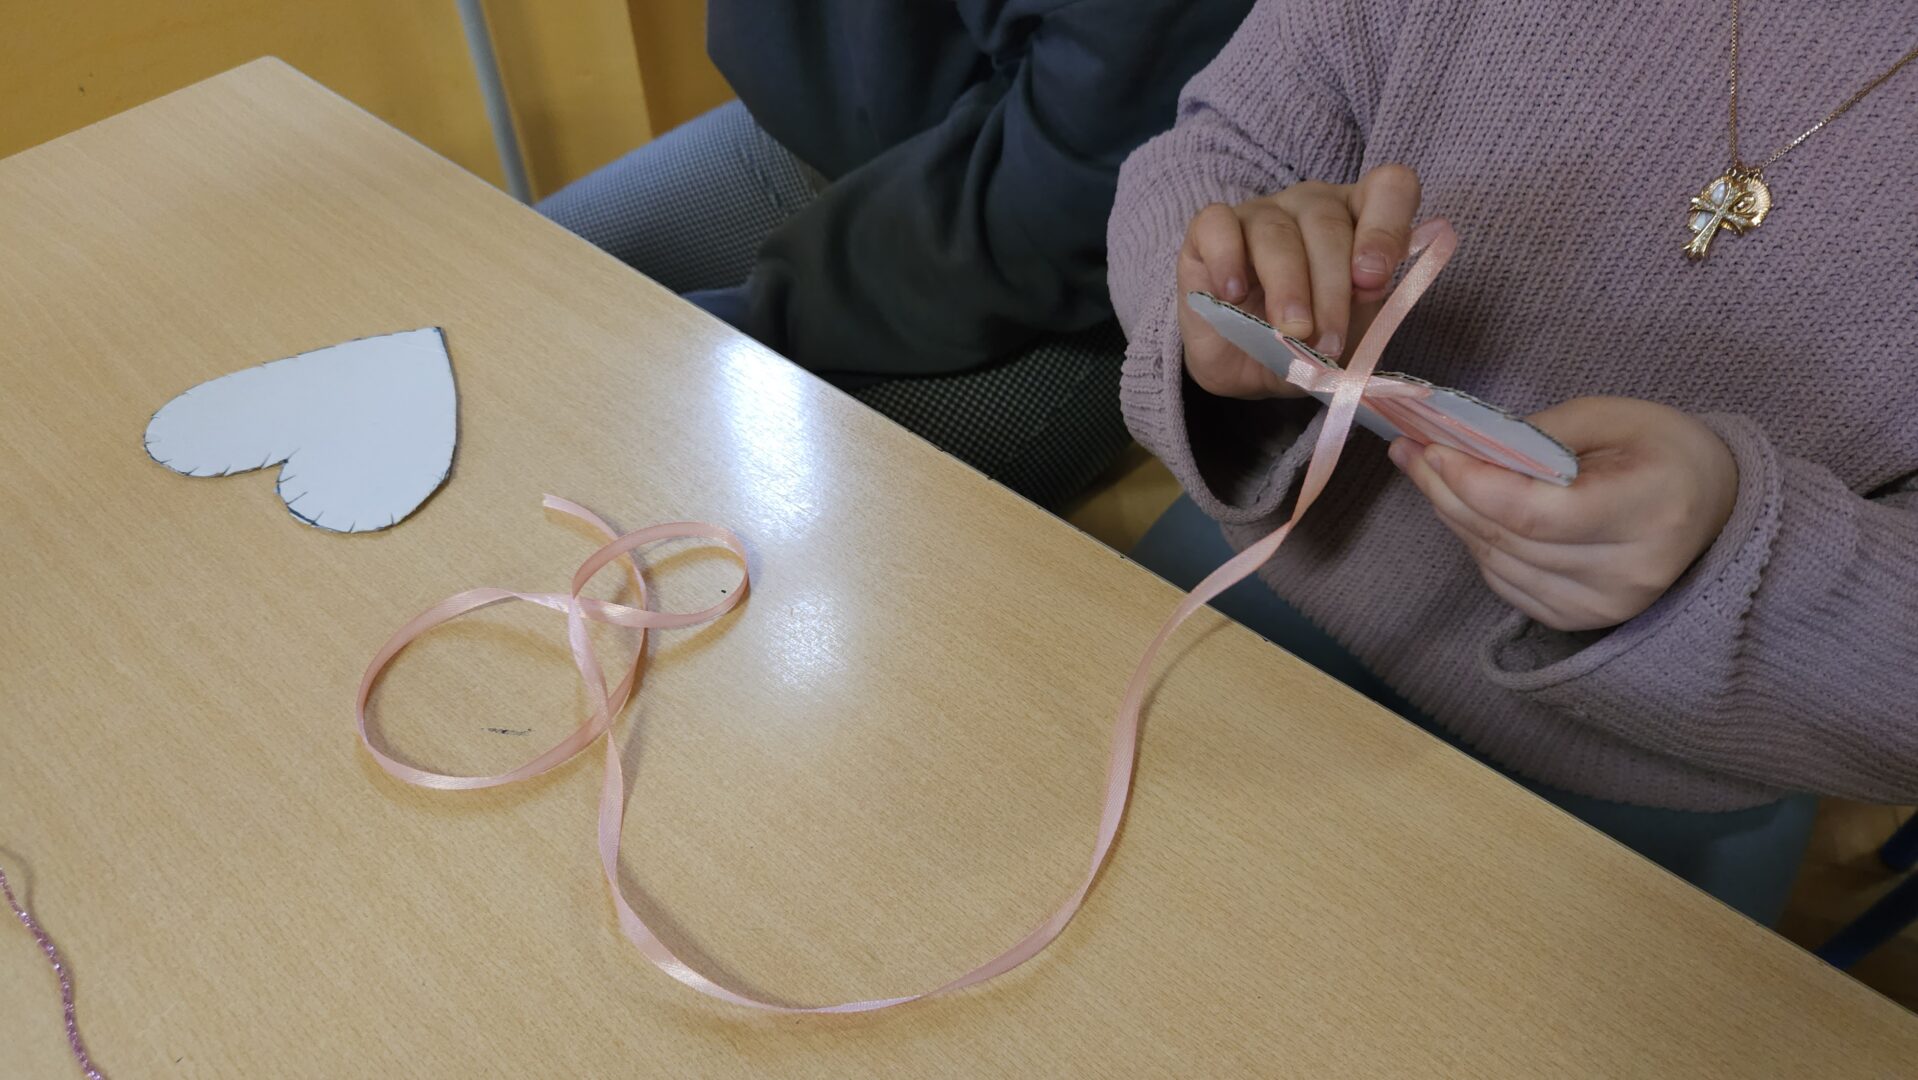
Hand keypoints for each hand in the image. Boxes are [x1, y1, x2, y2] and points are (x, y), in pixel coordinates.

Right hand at [1176, 164, 1422, 398]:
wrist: (1247, 366)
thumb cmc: (1307, 342)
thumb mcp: (1350, 336)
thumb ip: (1368, 313)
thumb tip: (1367, 288)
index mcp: (1360, 220)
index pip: (1389, 188)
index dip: (1386, 228)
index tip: (1373, 281)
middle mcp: (1313, 205)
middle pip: (1328, 224)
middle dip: (1332, 289)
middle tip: (1328, 341)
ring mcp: (1260, 212)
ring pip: (1277, 233)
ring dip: (1288, 288)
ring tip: (1289, 332)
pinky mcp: (1209, 229)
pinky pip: (1218, 225)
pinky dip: (1227, 260)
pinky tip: (1233, 296)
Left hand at [1388, 396, 1739, 631]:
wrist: (1716, 507)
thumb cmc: (1662, 449)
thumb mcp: (1609, 416)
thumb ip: (1535, 435)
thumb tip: (1459, 445)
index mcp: (1645, 510)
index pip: (1534, 512)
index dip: (1472, 483)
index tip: (1429, 448)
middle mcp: (1626, 572)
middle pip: (1506, 538)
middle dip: (1447, 490)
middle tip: (1409, 450)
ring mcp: (1603, 605)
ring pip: (1496, 562)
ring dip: (1453, 516)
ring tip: (1427, 471)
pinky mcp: (1581, 619)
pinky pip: (1505, 582)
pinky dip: (1478, 543)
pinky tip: (1466, 509)